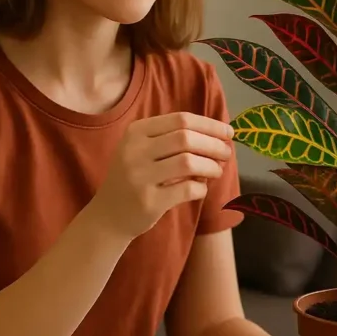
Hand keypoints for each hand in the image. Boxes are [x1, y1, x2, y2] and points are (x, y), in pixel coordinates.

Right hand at [88, 111, 233, 238]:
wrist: (108, 216)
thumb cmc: (134, 178)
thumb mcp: (143, 151)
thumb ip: (173, 140)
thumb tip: (218, 137)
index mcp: (136, 132)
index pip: (181, 119)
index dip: (210, 125)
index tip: (228, 132)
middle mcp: (135, 150)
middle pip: (186, 138)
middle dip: (214, 145)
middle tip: (227, 153)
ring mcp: (140, 176)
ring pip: (188, 162)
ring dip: (211, 166)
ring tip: (217, 171)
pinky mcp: (149, 201)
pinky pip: (187, 189)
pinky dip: (201, 187)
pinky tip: (201, 188)